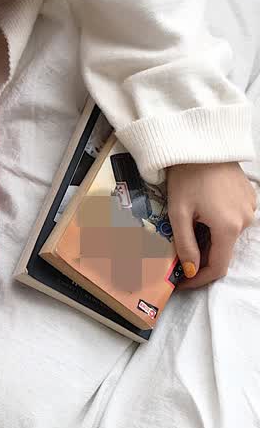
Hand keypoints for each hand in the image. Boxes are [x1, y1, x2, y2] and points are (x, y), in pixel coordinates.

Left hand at [166, 162, 257, 288]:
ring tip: (186, 228)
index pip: (218, 267)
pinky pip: (233, 220)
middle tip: (177, 255)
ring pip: (227, 235)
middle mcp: (245, 221)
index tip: (182, 283)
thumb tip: (190, 270)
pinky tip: (201, 212)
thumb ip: (186, 244)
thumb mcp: (179, 213)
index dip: (199, 279)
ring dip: (208, 238)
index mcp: (228, 227)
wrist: (200, 144)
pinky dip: (217, 224)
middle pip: (222, 251)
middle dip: (200, 257)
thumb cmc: (187, 176)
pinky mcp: (249, 198)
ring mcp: (250, 209)